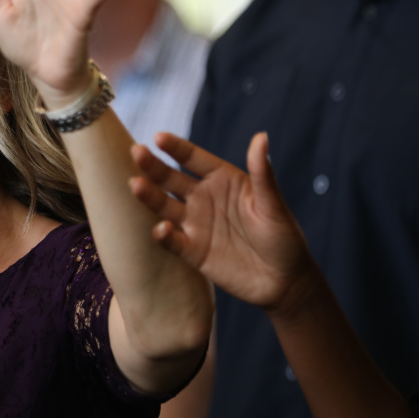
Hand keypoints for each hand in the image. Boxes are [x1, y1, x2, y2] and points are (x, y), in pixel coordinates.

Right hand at [129, 131, 320, 313]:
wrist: (284, 281)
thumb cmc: (284, 237)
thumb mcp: (272, 203)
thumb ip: (262, 172)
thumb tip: (261, 136)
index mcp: (222, 179)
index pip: (193, 159)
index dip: (176, 148)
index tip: (158, 138)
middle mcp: (203, 198)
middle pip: (171, 179)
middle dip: (153, 166)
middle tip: (136, 152)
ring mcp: (195, 224)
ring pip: (164, 206)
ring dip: (149, 196)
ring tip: (135, 184)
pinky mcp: (192, 251)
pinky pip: (171, 240)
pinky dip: (163, 235)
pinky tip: (161, 228)